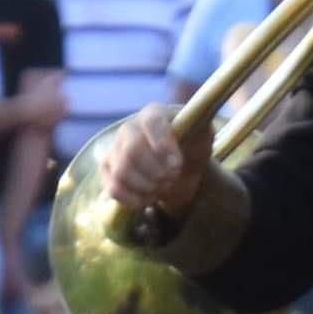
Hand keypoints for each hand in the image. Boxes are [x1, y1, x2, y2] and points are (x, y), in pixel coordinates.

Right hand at [101, 103, 205, 223]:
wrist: (180, 166)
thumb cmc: (192, 146)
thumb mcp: (204, 133)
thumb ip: (201, 126)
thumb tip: (189, 126)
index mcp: (153, 114)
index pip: (151, 122)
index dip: (162, 145)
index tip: (177, 165)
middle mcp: (129, 128)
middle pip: (131, 151)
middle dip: (156, 172)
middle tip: (172, 179)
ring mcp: (115, 149)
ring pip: (121, 172)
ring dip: (147, 187)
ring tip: (164, 187)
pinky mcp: (108, 170)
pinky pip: (113, 188)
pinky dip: (134, 199)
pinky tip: (149, 198)